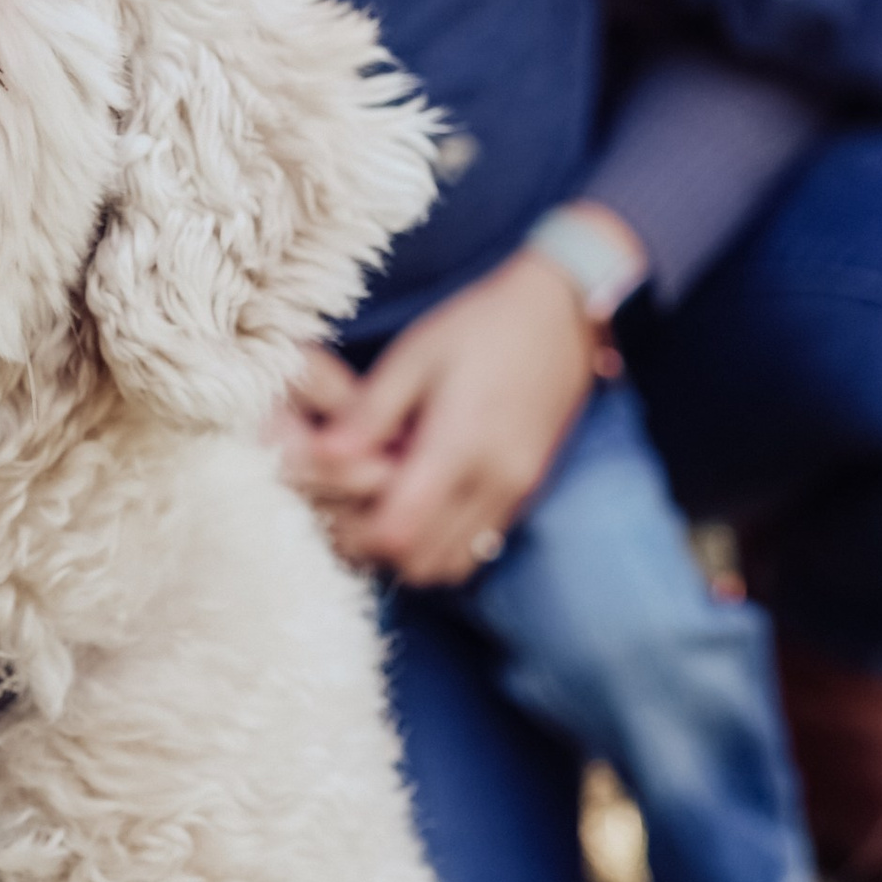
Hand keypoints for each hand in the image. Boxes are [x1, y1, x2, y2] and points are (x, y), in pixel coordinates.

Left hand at [285, 249, 600, 588]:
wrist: (561, 317)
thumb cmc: (480, 326)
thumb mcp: (415, 355)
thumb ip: (370, 412)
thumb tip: (321, 454)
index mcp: (462, 442)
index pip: (399, 529)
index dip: (357, 529)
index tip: (335, 501)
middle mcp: (495, 480)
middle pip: (422, 562)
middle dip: (378, 549)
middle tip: (352, 509)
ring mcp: (516, 493)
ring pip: (451, 565)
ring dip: (411, 552)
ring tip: (387, 510)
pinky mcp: (526, 495)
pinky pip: (478, 548)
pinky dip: (443, 544)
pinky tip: (423, 506)